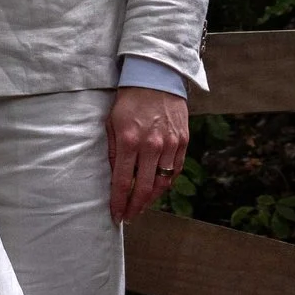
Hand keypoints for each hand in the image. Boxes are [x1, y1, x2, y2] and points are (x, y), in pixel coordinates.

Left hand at [107, 85, 188, 224]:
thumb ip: (114, 152)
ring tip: (142, 205)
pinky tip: (157, 187)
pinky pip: (175, 170)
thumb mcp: (112, 123)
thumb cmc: (129, 101)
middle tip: (129, 216)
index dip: (119, 203)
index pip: (124, 182)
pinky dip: (166, 182)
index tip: (116, 215)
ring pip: (162, 182)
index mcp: (130, 141)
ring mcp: (170, 145)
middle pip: (144, 188)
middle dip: (135, 207)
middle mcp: (152, 146)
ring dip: (151, 198)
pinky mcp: (183, 142)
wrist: (156, 78)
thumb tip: (116, 177)